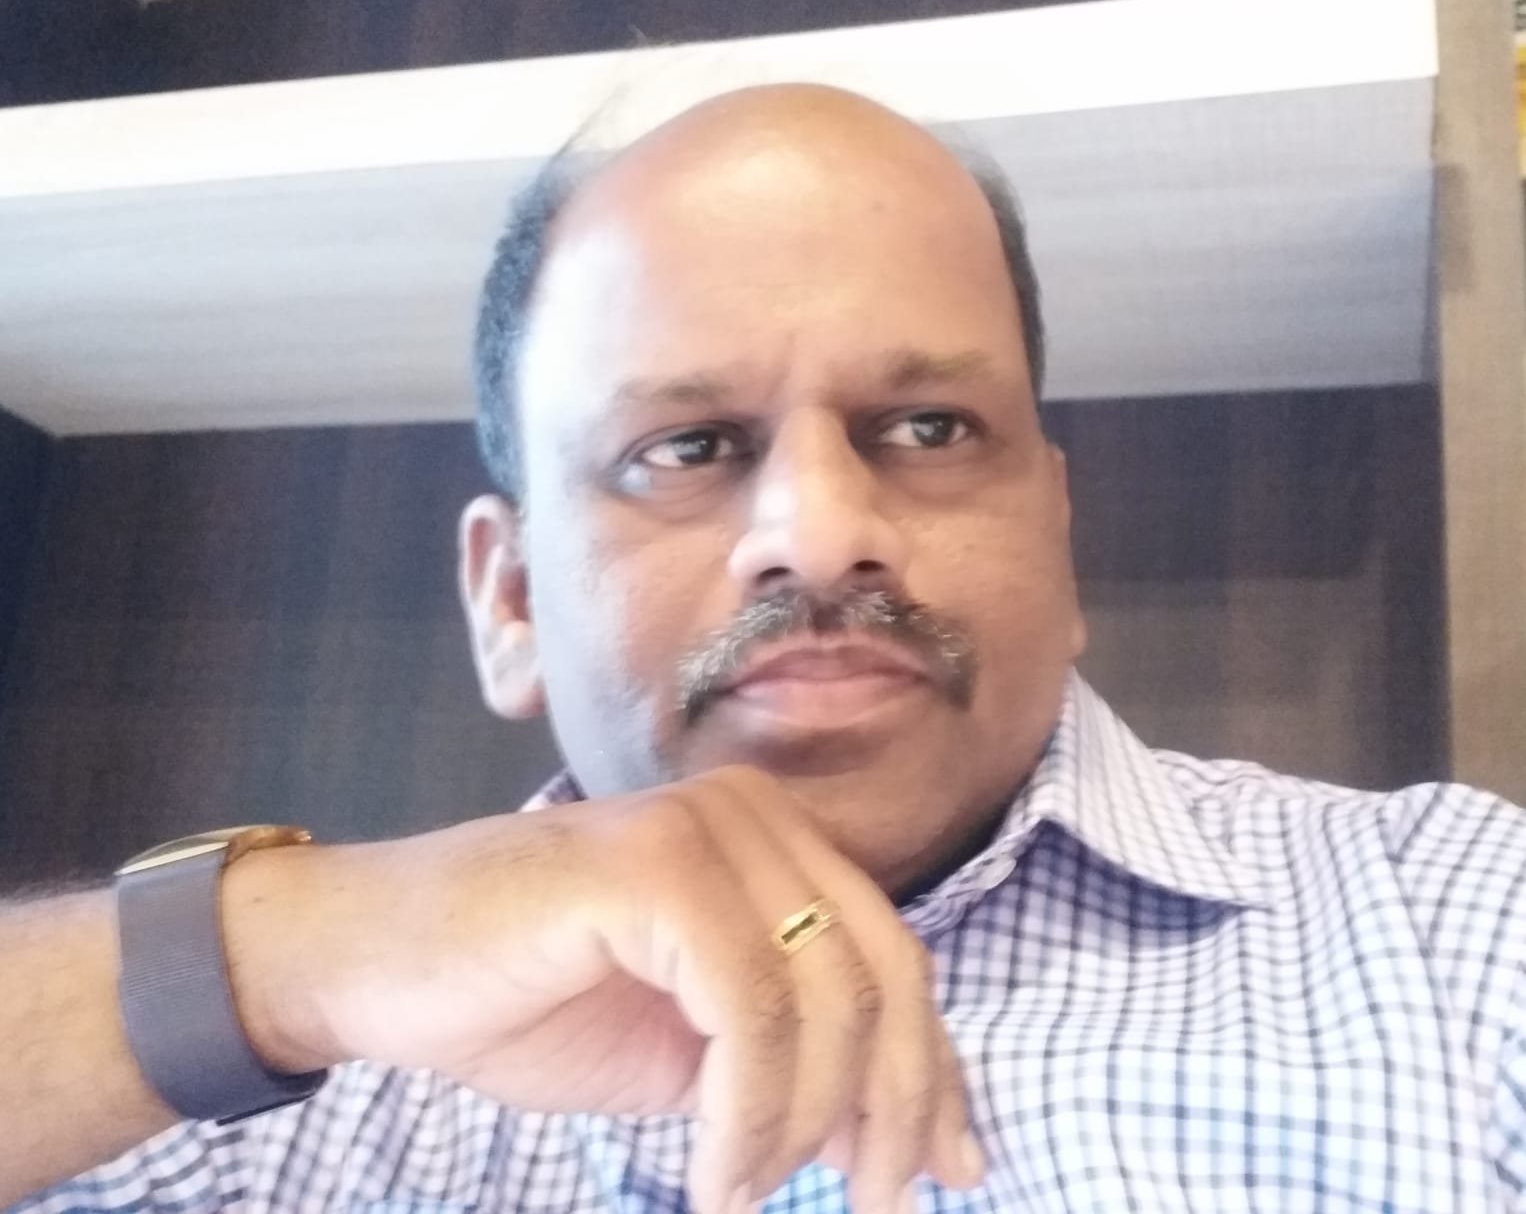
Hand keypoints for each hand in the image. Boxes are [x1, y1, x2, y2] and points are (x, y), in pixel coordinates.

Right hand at [223, 767, 983, 1212]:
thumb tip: (898, 1133)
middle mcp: (751, 814)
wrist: (375, 963)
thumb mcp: (691, 1046)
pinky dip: (748, 1116)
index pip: (894, 956)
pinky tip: (714, 1181)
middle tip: (876, 1205)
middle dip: (895, 1105)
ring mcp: (703, 826)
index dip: (932, 1070)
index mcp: (773, 840)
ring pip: (825, 996)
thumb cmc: (527, 999)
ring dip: (802, 1127)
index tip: (951, 1167)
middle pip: (884, 970)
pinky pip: (749, 1010)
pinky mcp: (654, 863)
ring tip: (745, 1197)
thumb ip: (788, 1059)